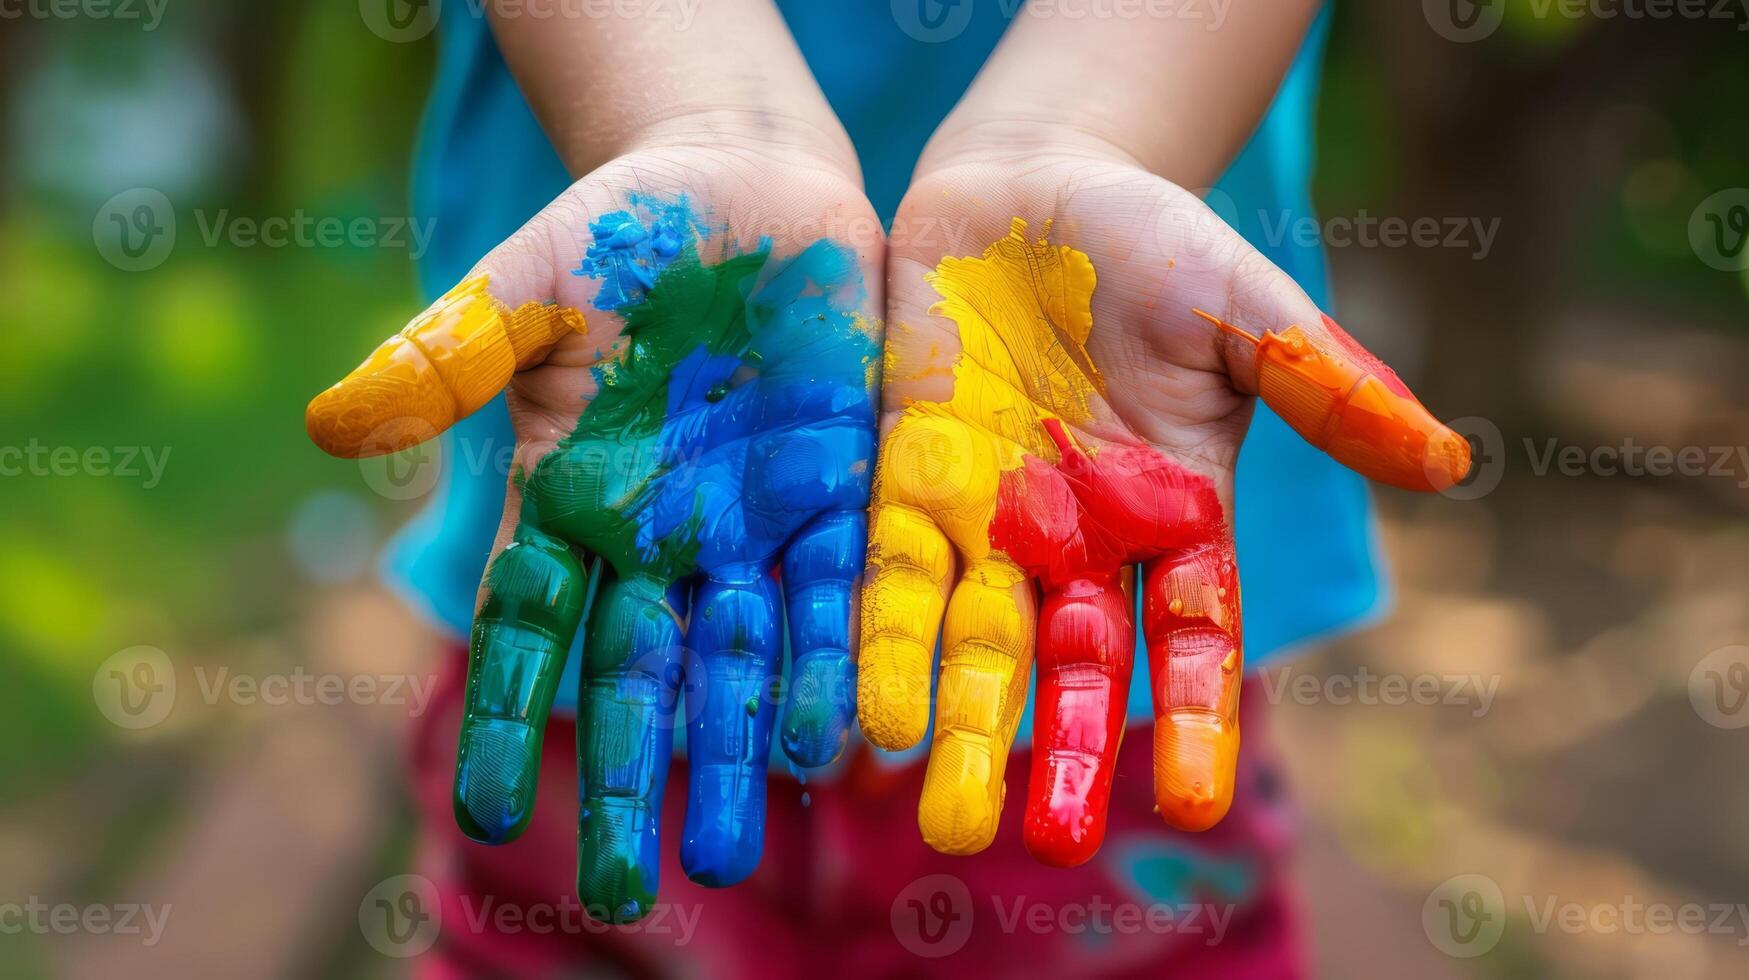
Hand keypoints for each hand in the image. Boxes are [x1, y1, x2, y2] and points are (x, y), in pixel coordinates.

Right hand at [306, 144, 881, 919]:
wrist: (754, 188)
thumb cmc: (624, 230)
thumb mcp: (530, 284)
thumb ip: (447, 356)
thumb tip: (327, 429)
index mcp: (575, 495)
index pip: (530, 627)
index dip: (508, 713)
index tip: (483, 816)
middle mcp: (664, 535)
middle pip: (642, 672)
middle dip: (635, 775)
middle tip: (628, 891)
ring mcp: (755, 524)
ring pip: (744, 656)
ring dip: (739, 750)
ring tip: (732, 850)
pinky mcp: (842, 494)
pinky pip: (844, 592)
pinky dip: (841, 662)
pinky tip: (847, 741)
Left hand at [858, 144, 1468, 865]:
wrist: (1025, 189)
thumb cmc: (1150, 241)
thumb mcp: (1242, 307)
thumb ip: (1323, 384)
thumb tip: (1450, 460)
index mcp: (1172, 513)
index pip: (1189, 637)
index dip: (1193, 715)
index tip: (1196, 802)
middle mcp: (1079, 539)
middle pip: (1074, 664)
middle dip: (1063, 749)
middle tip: (1049, 844)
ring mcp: (988, 519)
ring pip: (974, 642)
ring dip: (959, 726)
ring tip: (939, 820)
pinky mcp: (906, 482)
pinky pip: (888, 574)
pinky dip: (879, 639)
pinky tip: (862, 711)